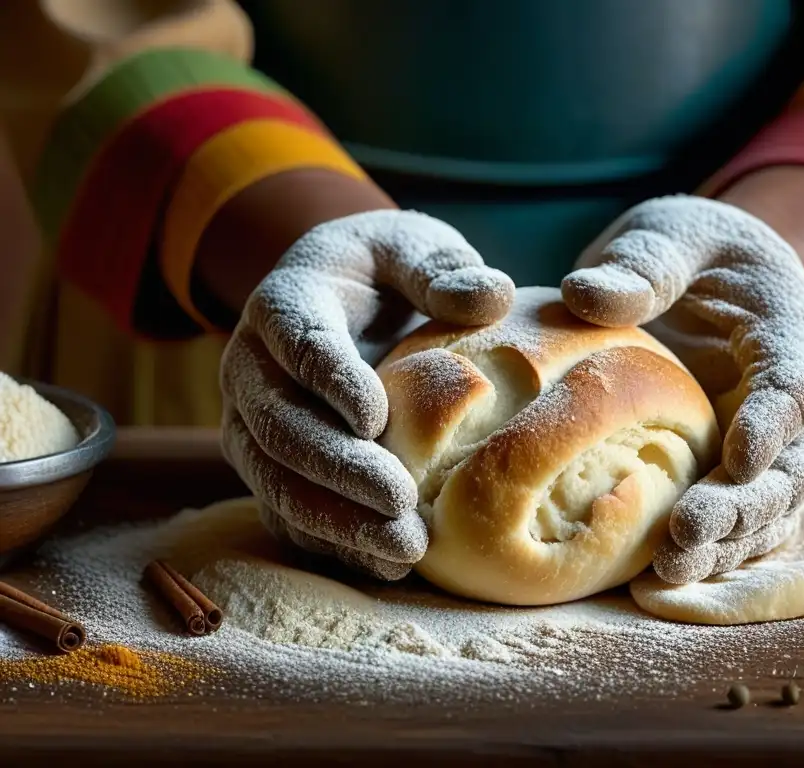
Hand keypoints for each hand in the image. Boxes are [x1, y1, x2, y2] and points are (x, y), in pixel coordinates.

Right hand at [220, 210, 513, 579]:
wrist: (338, 296)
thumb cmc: (382, 269)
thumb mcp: (411, 246)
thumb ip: (441, 267)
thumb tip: (492, 296)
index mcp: (284, 304)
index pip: (299, 342)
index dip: (331, 380)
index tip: (377, 416)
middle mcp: (252, 369)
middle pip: (279, 426)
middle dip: (338, 470)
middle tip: (400, 503)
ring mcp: (254, 425)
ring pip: (276, 482)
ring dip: (335, 521)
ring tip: (402, 550)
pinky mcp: (271, 468)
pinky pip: (288, 513)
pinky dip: (331, 543)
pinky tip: (384, 568)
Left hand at [562, 195, 803, 583]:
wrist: (705, 276)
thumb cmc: (690, 247)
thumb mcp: (669, 234)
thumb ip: (644, 263)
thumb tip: (583, 293)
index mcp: (789, 334)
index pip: (796, 380)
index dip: (774, 420)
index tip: (739, 455)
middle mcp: (789, 399)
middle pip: (790, 462)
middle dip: (745, 502)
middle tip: (688, 530)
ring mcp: (765, 442)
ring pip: (767, 504)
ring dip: (728, 540)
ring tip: (672, 569)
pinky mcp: (733, 469)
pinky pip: (737, 517)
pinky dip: (712, 549)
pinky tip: (665, 577)